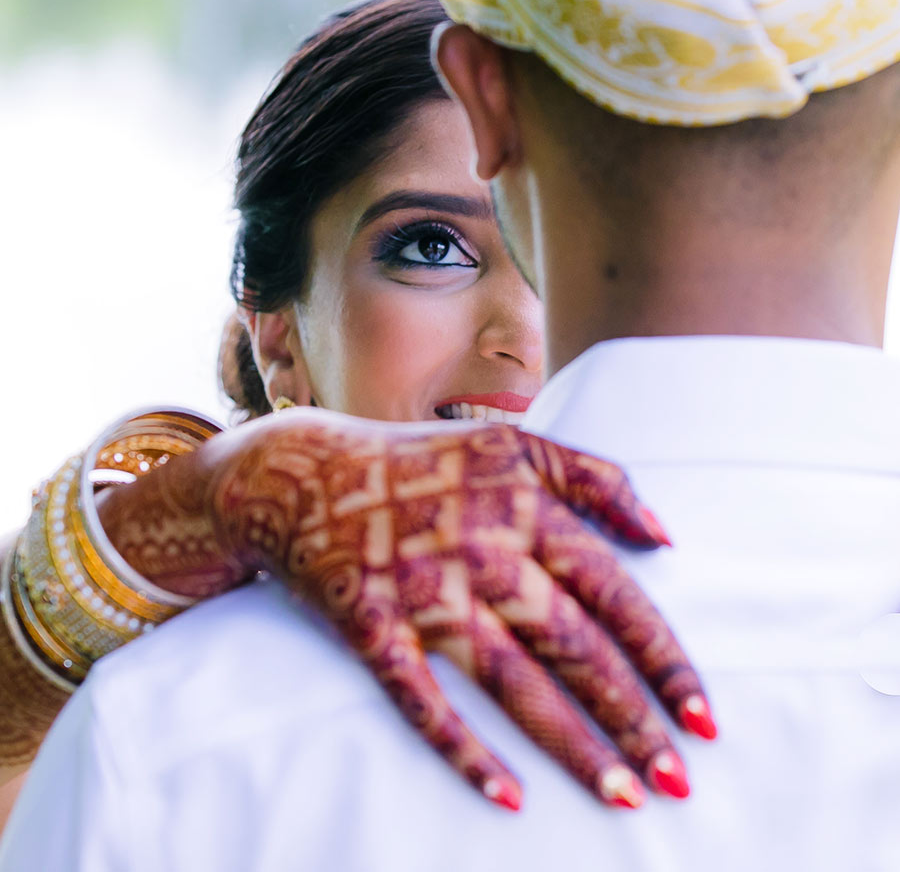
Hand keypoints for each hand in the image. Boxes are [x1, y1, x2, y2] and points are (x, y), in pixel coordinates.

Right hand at [202, 412, 715, 811]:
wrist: (299, 472)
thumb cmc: (422, 463)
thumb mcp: (512, 446)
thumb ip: (596, 478)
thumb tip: (667, 538)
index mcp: (521, 500)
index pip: (612, 589)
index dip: (662, 655)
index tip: (705, 714)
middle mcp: (479, 545)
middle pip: (571, 643)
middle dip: (631, 716)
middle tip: (679, 781)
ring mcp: (422, 588)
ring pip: (511, 678)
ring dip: (571, 744)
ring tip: (624, 796)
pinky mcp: (369, 624)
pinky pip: (422, 699)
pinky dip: (463, 750)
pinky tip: (510, 798)